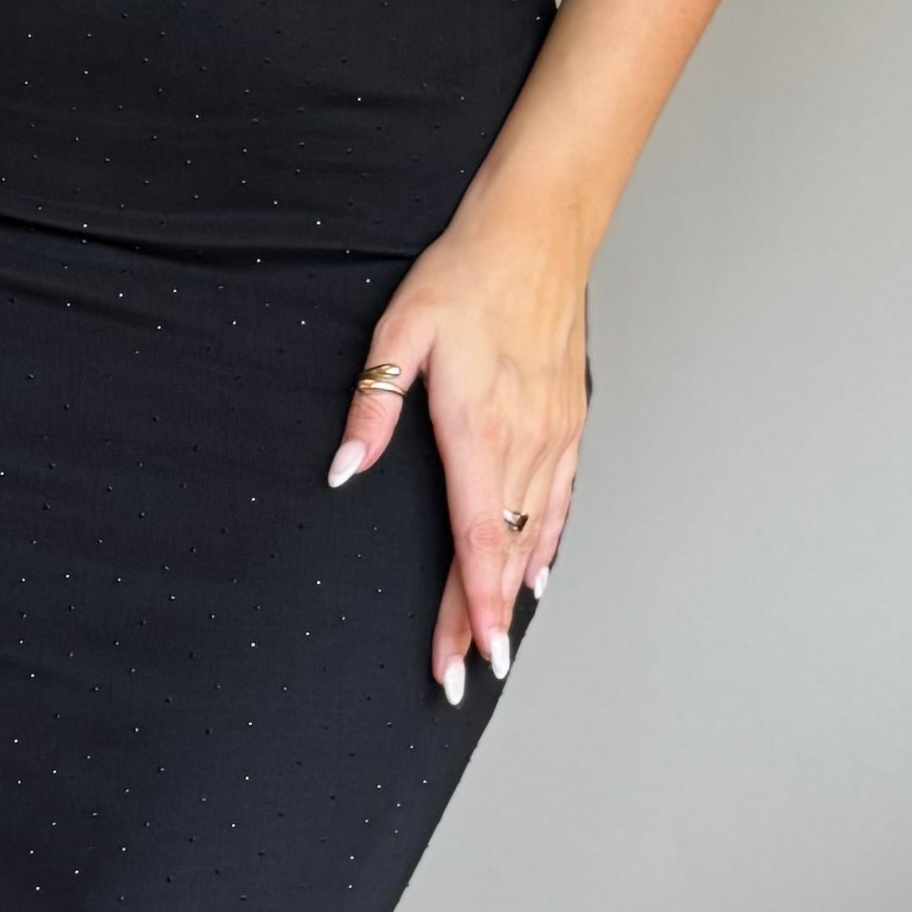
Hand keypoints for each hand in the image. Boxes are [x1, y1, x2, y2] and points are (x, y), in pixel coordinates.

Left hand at [327, 195, 590, 704]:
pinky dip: (547, 545)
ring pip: (532, 535)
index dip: (468, 607)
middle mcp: (522, 444)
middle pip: (500, 554)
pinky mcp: (566, 422)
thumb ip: (374, 404)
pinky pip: (560, 501)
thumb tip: (344, 468)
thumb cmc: (465, 276)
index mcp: (477, 430)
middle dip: (482, 622)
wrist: (537, 233)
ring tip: (497, 645)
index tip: (466, 657)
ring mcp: (551, 436)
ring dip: (512, 594)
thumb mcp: (402, 329)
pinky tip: (538, 576)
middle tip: (467, 678)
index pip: (473, 540)